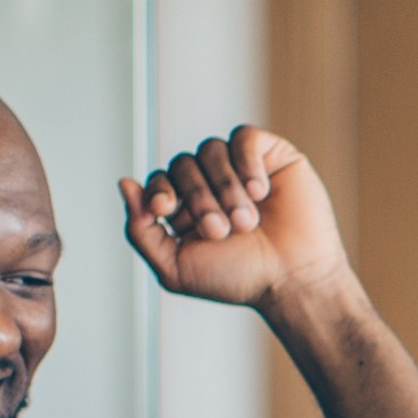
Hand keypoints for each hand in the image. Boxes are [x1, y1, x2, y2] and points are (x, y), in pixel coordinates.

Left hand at [120, 126, 355, 315]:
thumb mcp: (175, 267)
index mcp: (186, 206)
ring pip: (212, 149)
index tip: (165, 210)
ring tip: (246, 222)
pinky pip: (244, 137)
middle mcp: (211, 183)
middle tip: (220, 231)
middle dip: (197, 198)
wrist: (293, 280)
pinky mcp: (271, 156)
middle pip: (183, 163)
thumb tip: (124, 184)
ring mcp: (241, 167)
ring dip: (224, 187)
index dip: (158, 190)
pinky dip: (246, 162)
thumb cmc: (239, 278)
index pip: (159, 179)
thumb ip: (141, 230)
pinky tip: (261, 191)